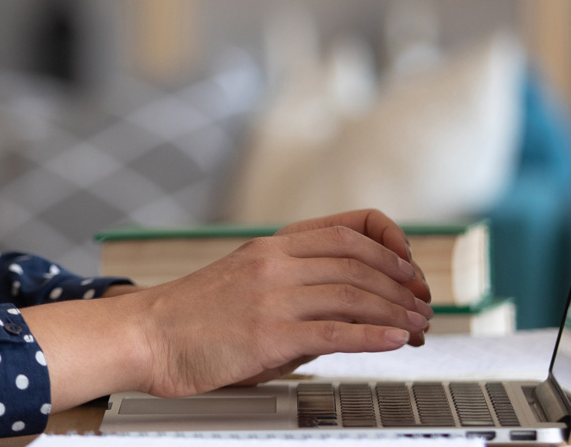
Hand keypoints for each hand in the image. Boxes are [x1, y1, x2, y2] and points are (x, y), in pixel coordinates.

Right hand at [123, 209, 432, 397]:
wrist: (147, 336)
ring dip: (397, 312)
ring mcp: (273, 296)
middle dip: (403, 286)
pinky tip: (395, 342)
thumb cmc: (194, 317)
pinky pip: (335, 331)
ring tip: (418, 329)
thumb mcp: (246, 282)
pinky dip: (374, 336)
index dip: (391, 245)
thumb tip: (349, 309)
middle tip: (423, 308)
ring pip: (355, 294)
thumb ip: (296, 287)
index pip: (349, 228)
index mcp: (271, 245)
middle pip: (361, 262)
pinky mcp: (269, 334)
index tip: (410, 269)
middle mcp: (275, 262)